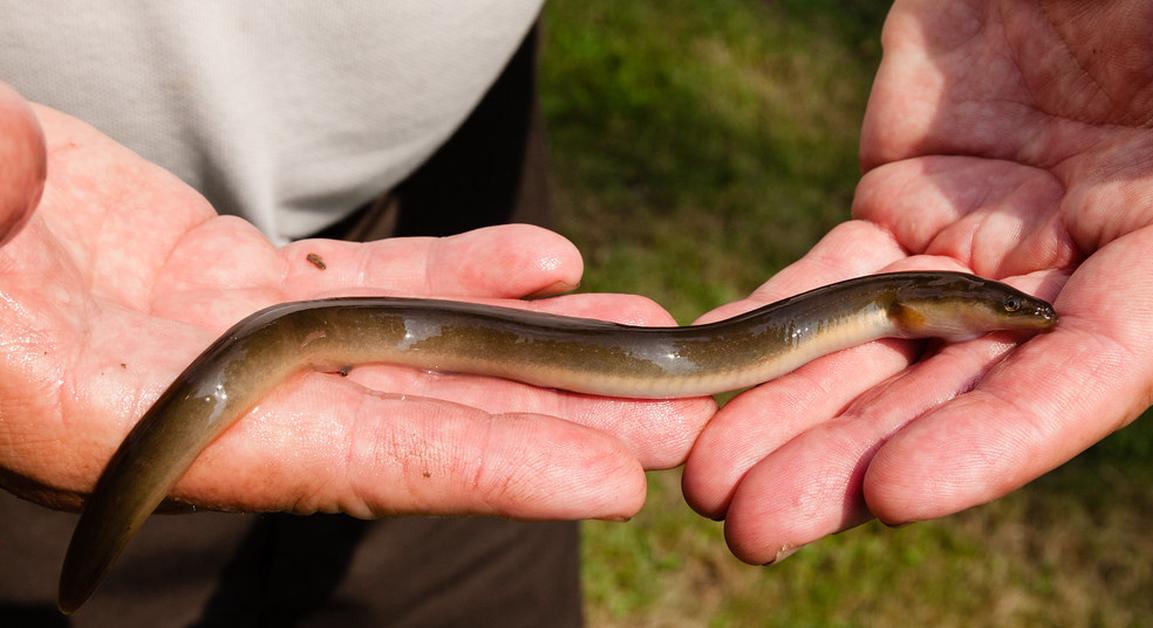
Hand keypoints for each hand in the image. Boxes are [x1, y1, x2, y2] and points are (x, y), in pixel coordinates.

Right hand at [0, 83, 713, 520]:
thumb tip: (15, 181)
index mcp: (121, 417)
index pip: (341, 460)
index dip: (480, 471)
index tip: (607, 480)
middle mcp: (195, 396)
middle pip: (411, 420)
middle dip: (552, 423)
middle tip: (683, 420)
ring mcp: (218, 335)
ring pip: (407, 349)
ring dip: (531, 346)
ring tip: (646, 335)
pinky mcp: (225, 277)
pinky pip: (367, 283)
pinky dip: (460, 273)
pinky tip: (547, 263)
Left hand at [682, 0, 1152, 562]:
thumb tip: (1141, 233)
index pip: (1088, 374)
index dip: (995, 440)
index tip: (893, 490)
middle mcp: (1073, 265)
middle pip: (954, 390)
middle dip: (849, 460)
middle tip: (752, 522)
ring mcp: (978, 233)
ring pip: (875, 348)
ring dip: (788, 416)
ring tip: (700, 474)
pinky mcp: (903, 193)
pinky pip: (828, 277)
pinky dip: (769, 325)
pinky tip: (701, 374)